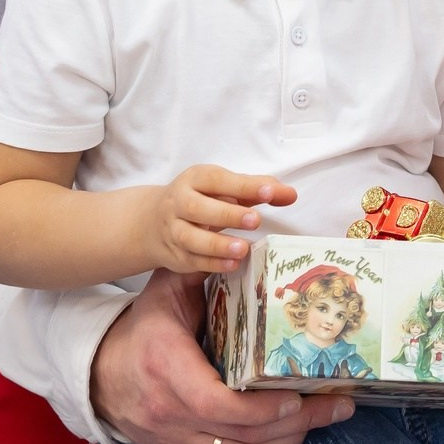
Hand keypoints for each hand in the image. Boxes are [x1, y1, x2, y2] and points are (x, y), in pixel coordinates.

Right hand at [89, 271, 351, 443]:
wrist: (99, 375)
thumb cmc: (141, 328)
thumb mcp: (164, 291)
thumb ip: (200, 269)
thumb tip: (243, 246)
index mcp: (165, 368)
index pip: (217, 405)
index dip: (262, 410)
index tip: (297, 396)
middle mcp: (170, 412)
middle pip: (242, 436)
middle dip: (297, 423)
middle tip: (338, 404)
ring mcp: (176, 440)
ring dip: (289, 442)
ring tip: (326, 417)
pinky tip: (296, 434)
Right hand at [142, 165, 294, 273]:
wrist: (152, 221)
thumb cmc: (202, 199)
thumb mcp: (225, 187)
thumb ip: (257, 189)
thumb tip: (290, 195)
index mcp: (194, 179)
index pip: (217, 179)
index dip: (243, 186)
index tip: (269, 193)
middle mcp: (179, 202)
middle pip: (197, 208)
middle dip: (227, 214)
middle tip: (255, 221)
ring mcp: (173, 230)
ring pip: (190, 238)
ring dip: (217, 245)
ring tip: (243, 248)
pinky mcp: (175, 254)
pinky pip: (191, 260)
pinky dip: (212, 264)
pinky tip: (233, 264)